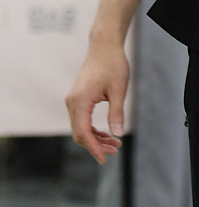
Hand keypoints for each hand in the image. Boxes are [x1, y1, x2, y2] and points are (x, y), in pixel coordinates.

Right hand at [66, 40, 128, 163]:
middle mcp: (72, 102)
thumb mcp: (119, 89)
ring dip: (95, 138)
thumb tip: (118, 134)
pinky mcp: (77, 98)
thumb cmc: (113, 64)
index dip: (93, 148)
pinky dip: (92, 129)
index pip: (82, 132)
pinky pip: (81, 120)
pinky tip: (106, 133)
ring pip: (80, 128)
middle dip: (96, 145)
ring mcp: (73, 100)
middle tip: (116, 150)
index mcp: (80, 101)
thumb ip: (117, 112)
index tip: (104, 159)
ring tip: (115, 144)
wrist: (104, 46)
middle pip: (80, 133)